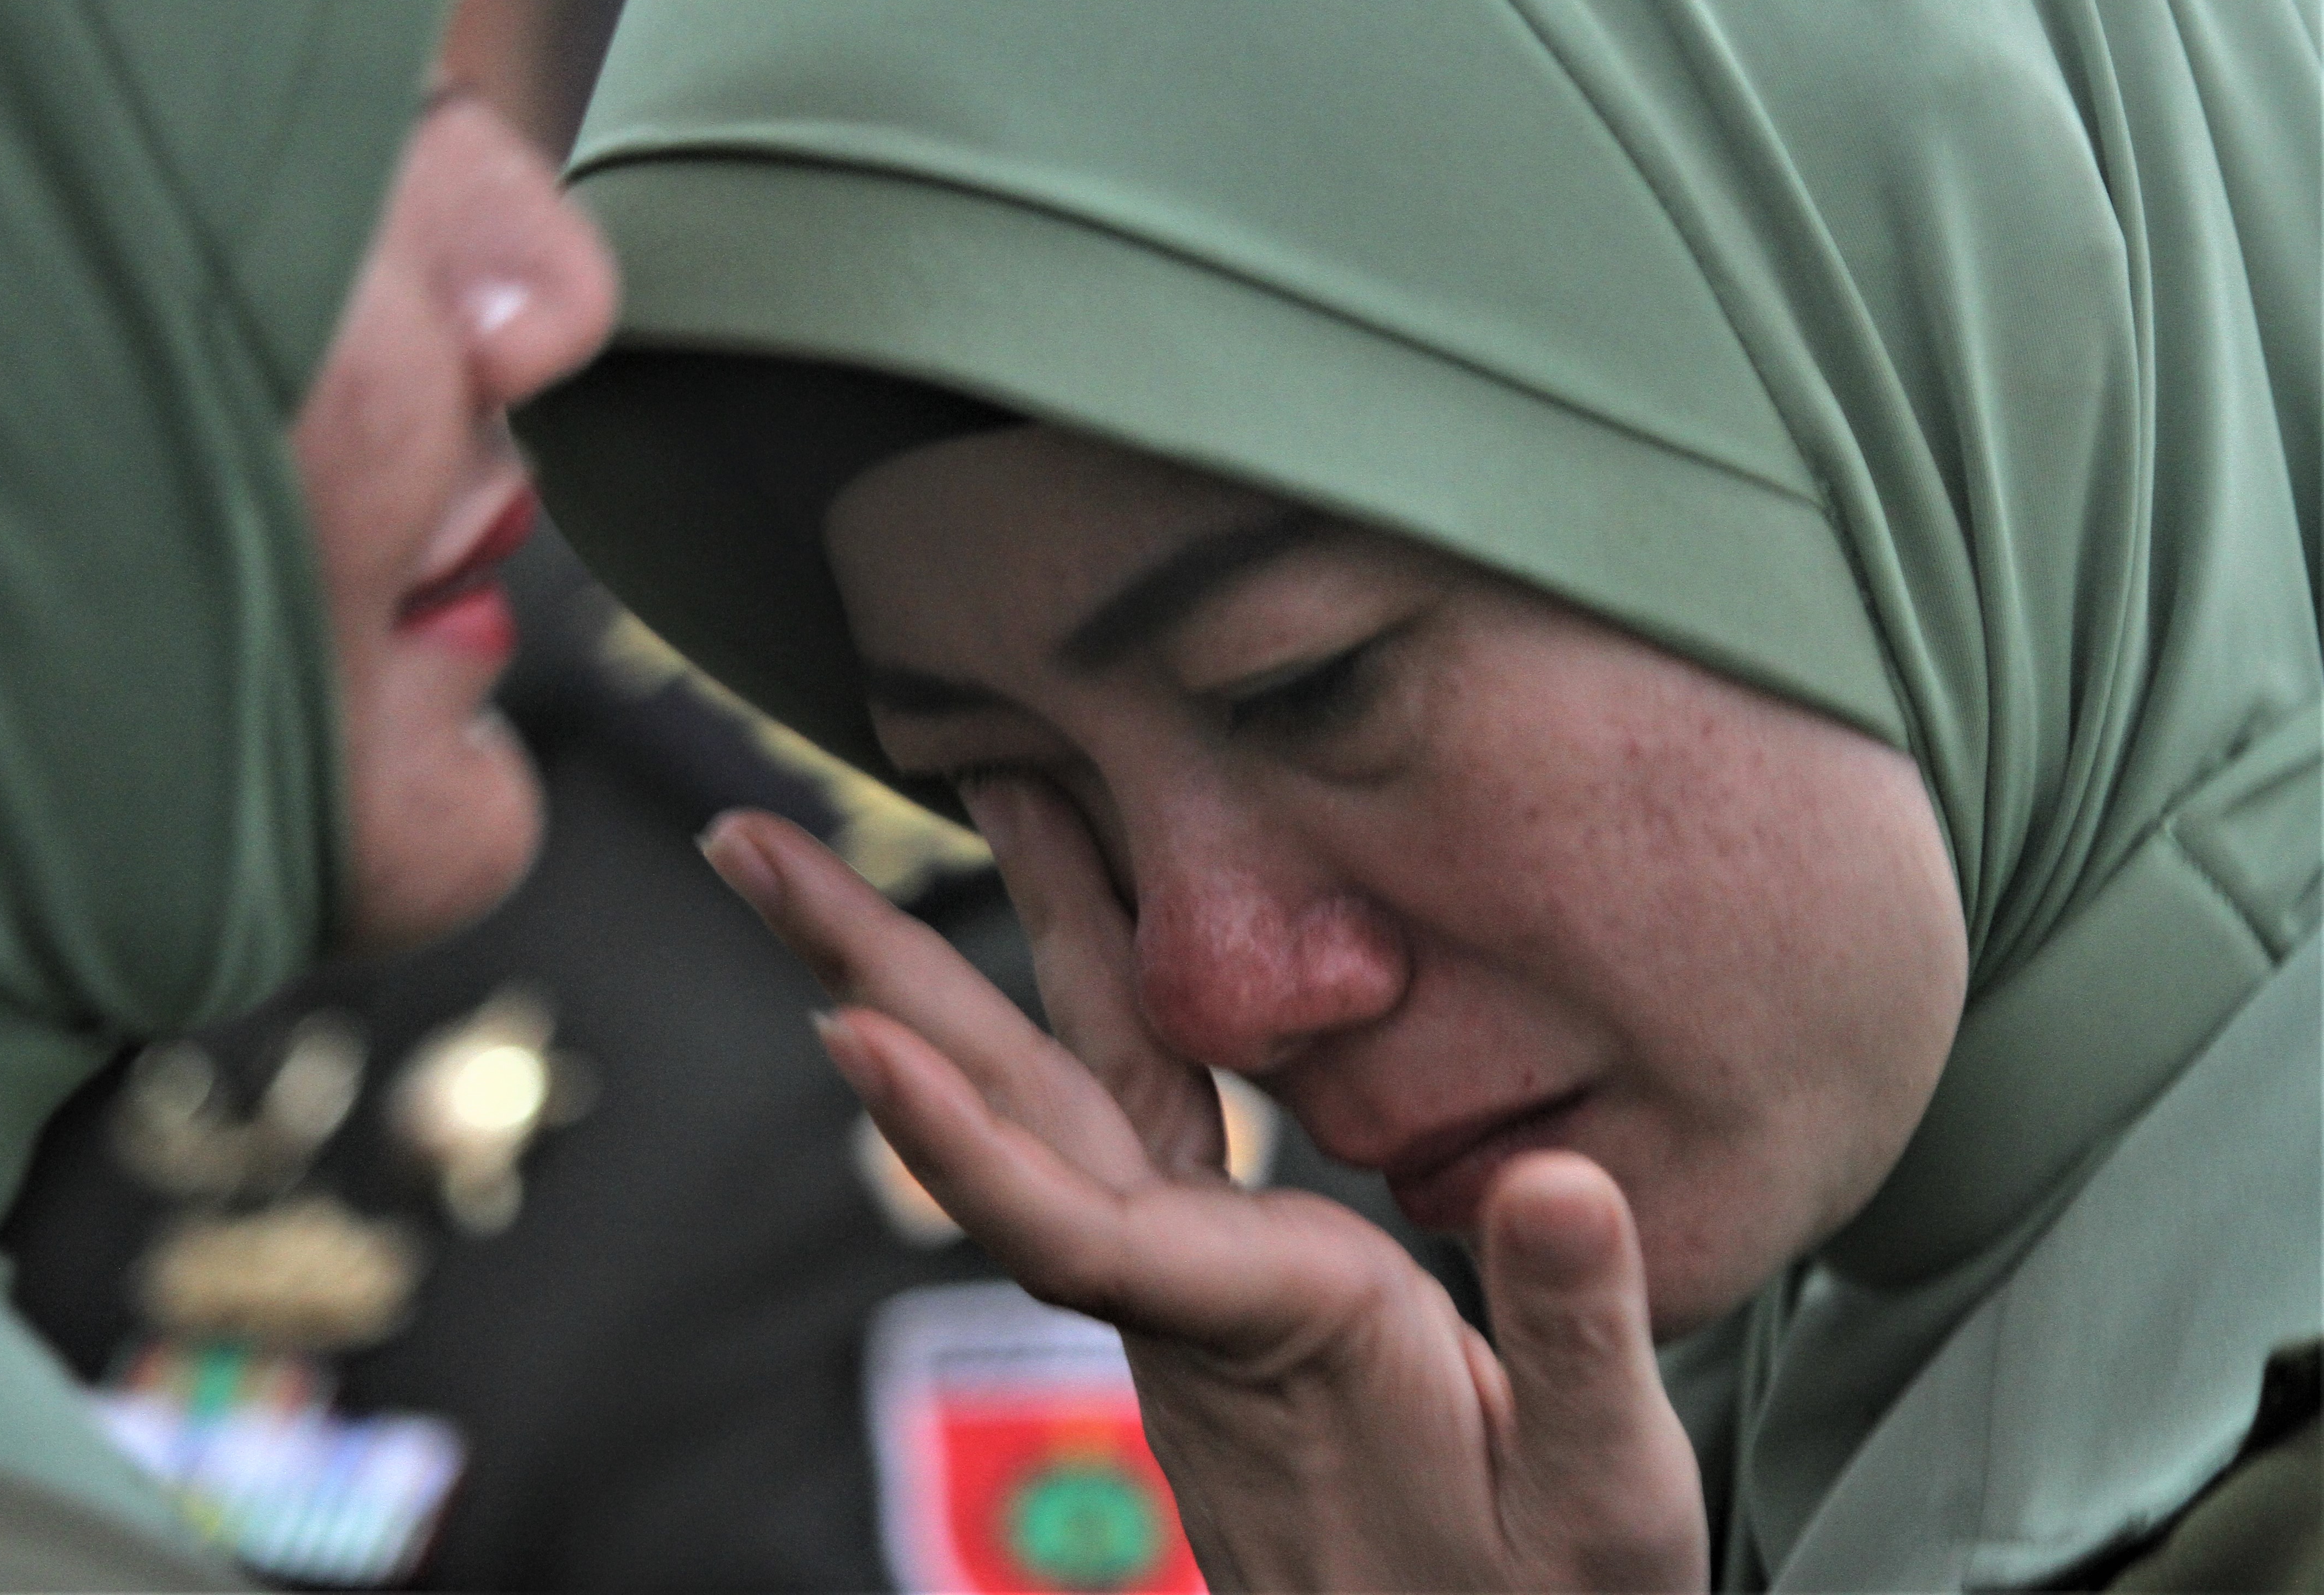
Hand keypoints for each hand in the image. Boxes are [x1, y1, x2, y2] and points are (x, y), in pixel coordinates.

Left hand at [700, 785, 1704, 1593]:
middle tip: (741, 846)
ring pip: (1039, 1090)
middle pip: (1001, 1111)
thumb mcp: (1600, 1496)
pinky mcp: (1208, 1266)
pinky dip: (1069, 995)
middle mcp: (1182, 1291)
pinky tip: (1051, 927)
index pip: (1074, 1229)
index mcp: (1264, 1329)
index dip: (954, 1138)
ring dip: (935, 965)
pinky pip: (1111, 1102)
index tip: (843, 1032)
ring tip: (830, 853)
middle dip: (871, 974)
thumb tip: (1557, 1180)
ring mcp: (1180, 1275)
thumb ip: (1578, 1339)